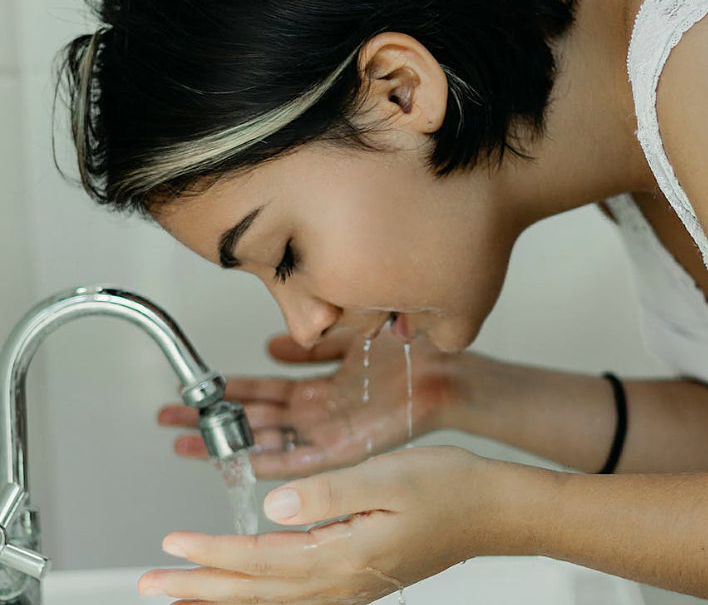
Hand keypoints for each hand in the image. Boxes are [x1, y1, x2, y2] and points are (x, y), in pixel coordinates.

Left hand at [138, 446, 555, 603]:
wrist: (490, 510)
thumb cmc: (447, 487)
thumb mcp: (387, 478)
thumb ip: (328, 493)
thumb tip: (274, 504)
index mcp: (343, 555)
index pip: (260, 561)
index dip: (211, 556)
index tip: (171, 549)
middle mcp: (342, 580)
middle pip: (257, 592)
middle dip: (201, 590)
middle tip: (153, 586)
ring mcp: (350, 584)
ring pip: (272, 598)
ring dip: (225, 594)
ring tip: (187, 590)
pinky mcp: (358, 575)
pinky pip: (295, 593)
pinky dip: (261, 591)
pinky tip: (250, 584)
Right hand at [158, 328, 468, 477]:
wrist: (443, 369)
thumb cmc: (404, 351)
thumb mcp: (346, 337)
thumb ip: (310, 344)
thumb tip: (272, 344)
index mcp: (318, 387)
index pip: (261, 391)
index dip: (227, 391)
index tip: (195, 391)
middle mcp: (317, 412)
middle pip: (254, 418)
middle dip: (213, 420)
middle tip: (171, 420)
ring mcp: (328, 432)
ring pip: (268, 440)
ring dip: (230, 443)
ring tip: (189, 443)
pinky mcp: (346, 448)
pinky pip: (302, 460)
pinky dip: (273, 462)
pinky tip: (243, 463)